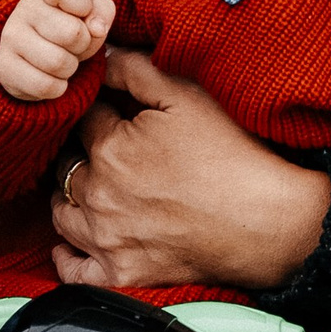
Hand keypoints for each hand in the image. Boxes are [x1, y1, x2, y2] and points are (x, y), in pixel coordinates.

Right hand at [0, 0, 114, 102]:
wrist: (30, 55)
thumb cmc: (66, 28)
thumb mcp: (89, 14)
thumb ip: (101, 11)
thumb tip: (97, 28)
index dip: (84, 4)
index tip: (83, 12)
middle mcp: (24, 9)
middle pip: (73, 33)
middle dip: (83, 45)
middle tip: (74, 45)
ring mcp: (10, 38)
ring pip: (59, 62)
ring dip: (70, 68)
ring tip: (62, 60)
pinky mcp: (4, 67)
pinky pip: (46, 85)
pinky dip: (57, 87)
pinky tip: (51, 76)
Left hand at [50, 49, 330, 290]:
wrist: (269, 222)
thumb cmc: (232, 154)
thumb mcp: (186, 96)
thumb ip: (134, 70)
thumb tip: (99, 56)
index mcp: (110, 148)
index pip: (82, 119)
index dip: (100, 110)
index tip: (117, 112)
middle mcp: (98, 196)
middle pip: (65, 165)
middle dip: (81, 152)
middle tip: (109, 149)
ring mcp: (107, 240)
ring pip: (62, 213)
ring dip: (71, 196)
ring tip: (94, 187)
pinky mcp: (122, 276)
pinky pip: (73, 271)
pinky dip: (66, 256)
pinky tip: (71, 243)